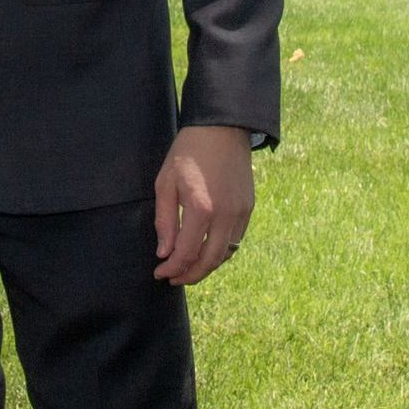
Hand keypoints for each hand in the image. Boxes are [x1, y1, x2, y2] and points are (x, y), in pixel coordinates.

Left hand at [153, 125, 253, 284]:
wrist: (222, 130)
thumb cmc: (187, 152)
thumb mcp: (166, 182)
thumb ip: (165, 220)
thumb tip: (164, 253)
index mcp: (201, 208)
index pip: (187, 252)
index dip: (172, 267)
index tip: (159, 273)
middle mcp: (225, 216)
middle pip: (210, 261)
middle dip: (190, 275)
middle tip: (173, 279)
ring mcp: (241, 214)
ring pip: (225, 254)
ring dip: (206, 267)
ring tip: (187, 269)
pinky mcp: (249, 210)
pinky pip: (235, 241)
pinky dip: (220, 252)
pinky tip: (205, 252)